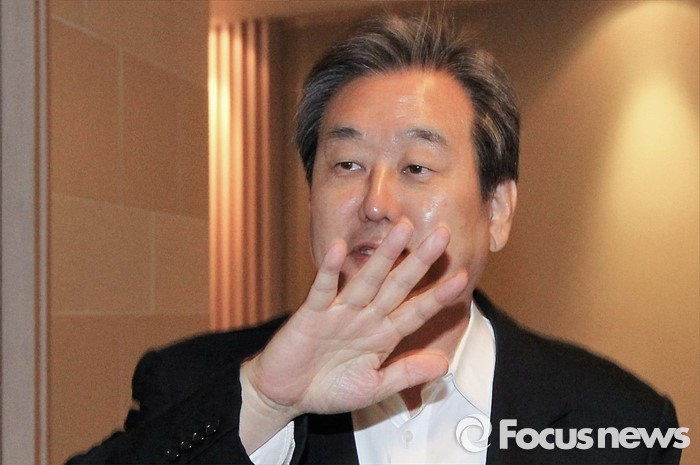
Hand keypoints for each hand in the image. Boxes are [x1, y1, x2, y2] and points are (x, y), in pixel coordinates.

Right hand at [239, 221, 467, 450]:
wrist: (286, 394)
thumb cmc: (328, 389)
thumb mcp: (373, 387)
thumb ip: (405, 374)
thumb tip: (444, 365)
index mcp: (382, 334)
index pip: (415, 311)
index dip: (438, 295)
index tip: (462, 277)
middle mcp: (365, 317)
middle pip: (397, 285)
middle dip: (419, 261)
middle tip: (443, 234)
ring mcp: (338, 312)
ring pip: (366, 279)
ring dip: (383, 255)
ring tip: (402, 229)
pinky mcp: (311, 314)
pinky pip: (322, 289)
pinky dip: (329, 270)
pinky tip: (337, 247)